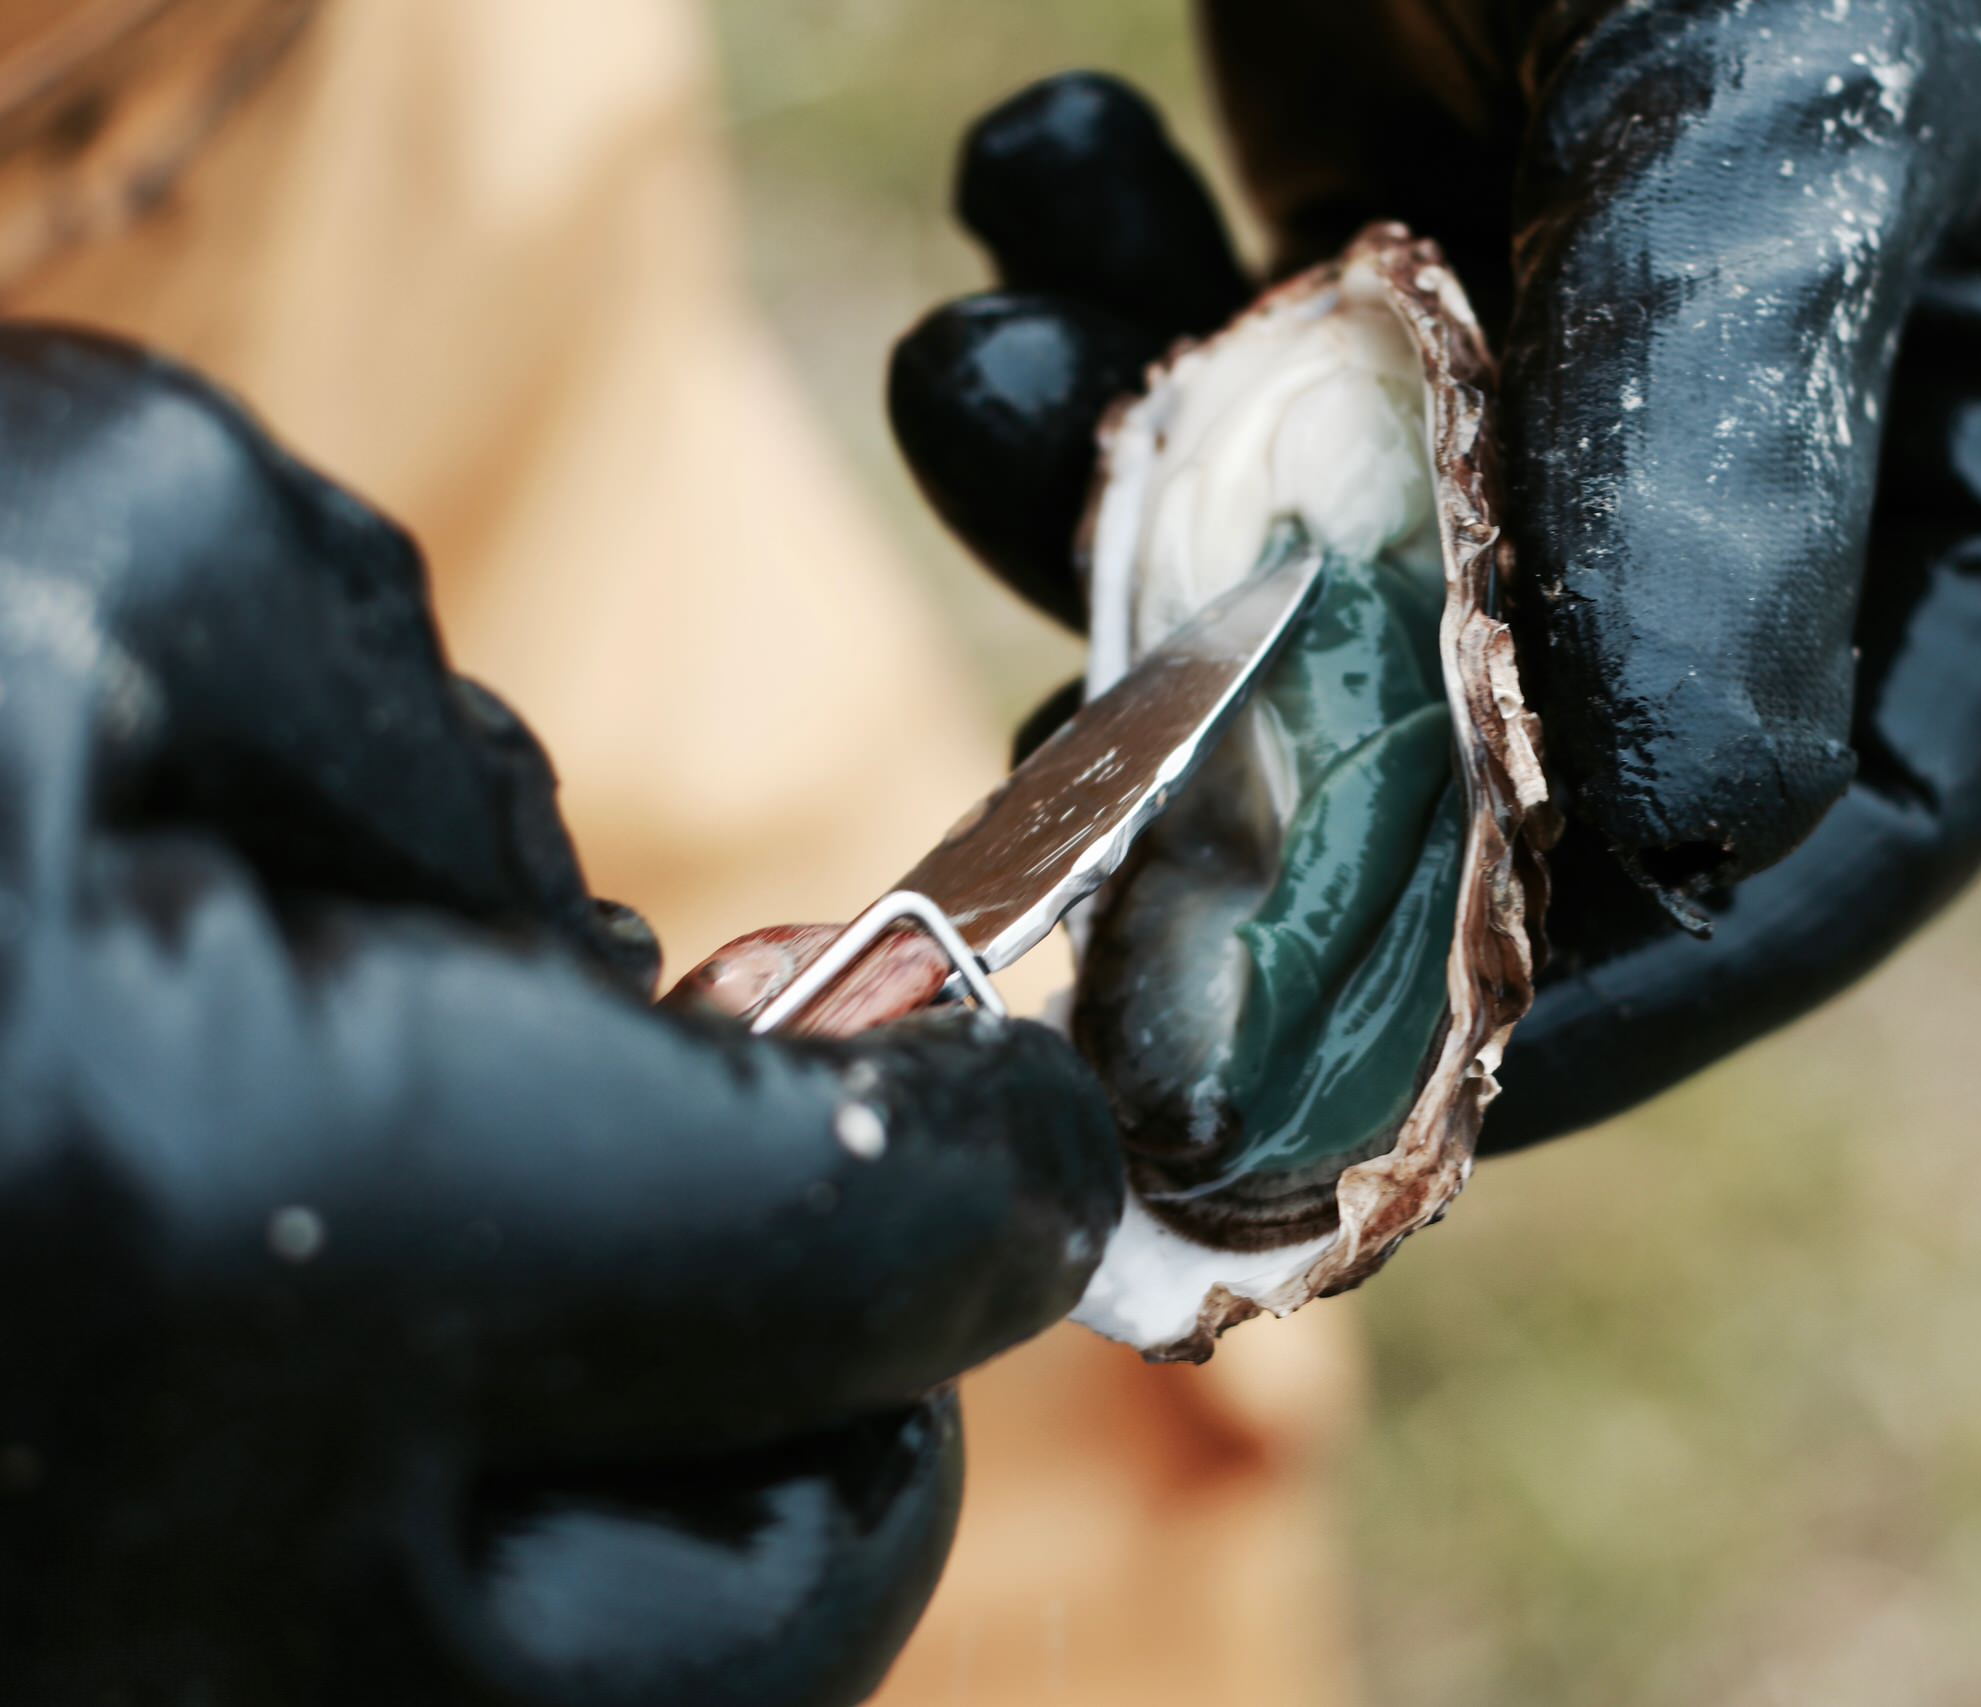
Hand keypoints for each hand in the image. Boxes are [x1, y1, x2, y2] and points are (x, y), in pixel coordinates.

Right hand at [0, 329, 1121, 1706]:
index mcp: (221, 1221)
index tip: (1019, 1108)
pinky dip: (434, 1578)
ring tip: (550, 1285)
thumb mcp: (74, 572)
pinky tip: (335, 1376)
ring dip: (660, 1506)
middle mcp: (169, 1611)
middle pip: (789, 1597)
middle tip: (806, 1213)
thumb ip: (418, 734)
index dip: (998, 1160)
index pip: (860, 1265)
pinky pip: (360, 1693)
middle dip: (853, 1391)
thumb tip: (618, 962)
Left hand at [889, 0, 1980, 1147]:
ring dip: (1122, 516)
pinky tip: (1043, 158)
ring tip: (1002, 367)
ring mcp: (1554, 359)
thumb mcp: (1754, 99)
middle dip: (1285, 760)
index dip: (1613, 987)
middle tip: (1081, 781)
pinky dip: (1085, 329)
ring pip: (1324, 590)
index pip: (1839, 828)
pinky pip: (1216, 398)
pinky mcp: (1365, 256)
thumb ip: (1735, 453)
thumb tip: (1704, 840)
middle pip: (1542, 752)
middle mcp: (1774, 441)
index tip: (1375, 1075)